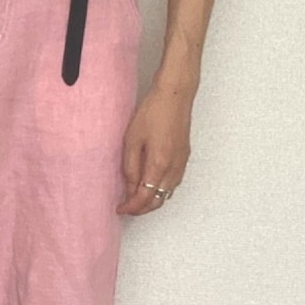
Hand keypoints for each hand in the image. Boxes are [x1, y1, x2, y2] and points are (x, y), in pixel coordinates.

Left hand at [117, 82, 192, 215]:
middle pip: (158, 201)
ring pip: (167, 193)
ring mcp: (181, 163)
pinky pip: (174, 183)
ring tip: (136, 197)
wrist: (175, 95)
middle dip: (141, 208)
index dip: (131, 207)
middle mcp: (173, 168)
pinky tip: (151, 184)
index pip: (144, 198)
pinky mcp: (185, 156)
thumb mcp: (132, 139)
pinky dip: (161, 190)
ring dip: (152, 200)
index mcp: (159, 164)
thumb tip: (130, 188)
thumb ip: (131, 167)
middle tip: (126, 206)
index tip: (120, 208)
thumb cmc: (152, 112)